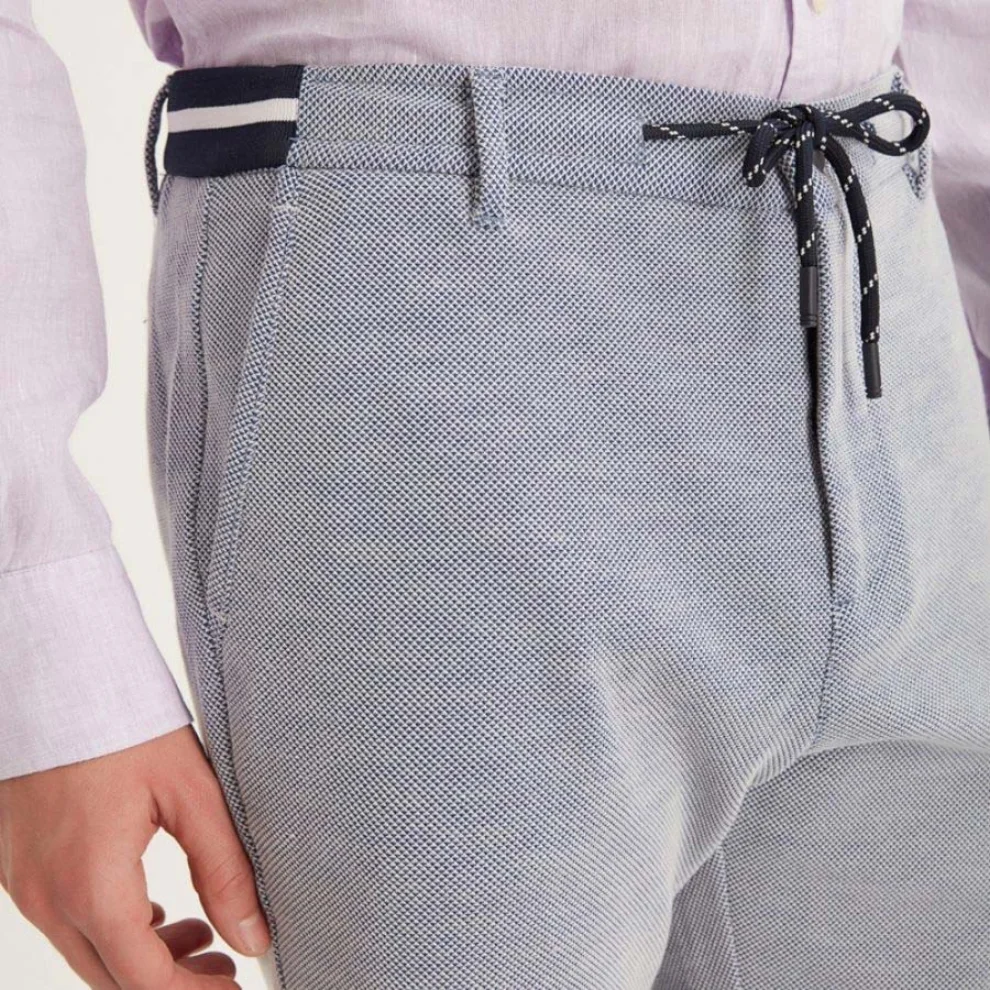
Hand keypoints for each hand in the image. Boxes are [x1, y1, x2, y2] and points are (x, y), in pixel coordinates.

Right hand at [0, 726, 270, 987]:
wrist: (53, 673)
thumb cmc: (123, 721)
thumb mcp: (190, 791)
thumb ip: (224, 868)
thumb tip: (253, 937)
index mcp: (91, 886)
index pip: (145, 984)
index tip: (238, 987)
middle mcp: (46, 897)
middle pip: (112, 980)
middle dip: (173, 986)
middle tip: (226, 967)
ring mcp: (24, 883)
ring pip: (88, 954)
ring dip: (143, 960)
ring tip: (202, 934)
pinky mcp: (19, 864)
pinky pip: (67, 921)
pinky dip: (113, 931)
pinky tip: (156, 910)